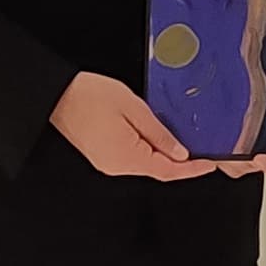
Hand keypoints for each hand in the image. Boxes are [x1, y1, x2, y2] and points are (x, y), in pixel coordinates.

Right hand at [51, 71, 208, 180]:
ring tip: (179, 138)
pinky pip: (132, 158)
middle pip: (158, 169)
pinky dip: (148, 151)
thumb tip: (180, 153)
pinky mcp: (103, 156)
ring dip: (164, 155)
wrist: (56, 94)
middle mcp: (116, 166)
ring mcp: (108, 163)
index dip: (192, 169)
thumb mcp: (134, 108)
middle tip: (200, 148)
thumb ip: (159, 133)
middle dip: (181, 161)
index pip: (168, 171)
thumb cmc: (89, 95)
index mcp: (126, 157)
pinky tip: (155, 137)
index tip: (209, 164)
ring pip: (146, 164)